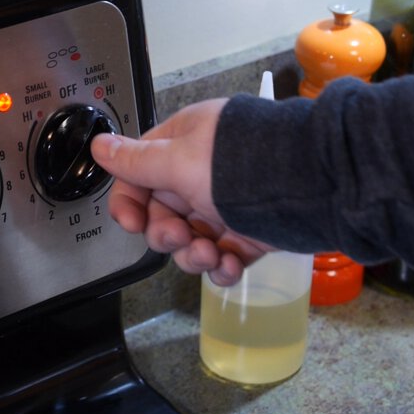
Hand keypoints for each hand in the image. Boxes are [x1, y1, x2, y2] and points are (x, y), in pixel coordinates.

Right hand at [90, 99, 275, 285]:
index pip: (138, 176)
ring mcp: (226, 206)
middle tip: (179, 238)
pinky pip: (221, 258)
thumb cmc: (247, 165)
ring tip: (210, 255)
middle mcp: (202, 175)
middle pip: (162, 216)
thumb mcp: (181, 162)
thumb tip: (99, 145)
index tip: (132, 223)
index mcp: (182, 146)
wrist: (313, 186)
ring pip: (190, 241)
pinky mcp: (249, 233)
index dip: (130, 203)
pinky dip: (221, 268)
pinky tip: (228, 266)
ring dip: (193, 256)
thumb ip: (137, 162)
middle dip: (166, 235)